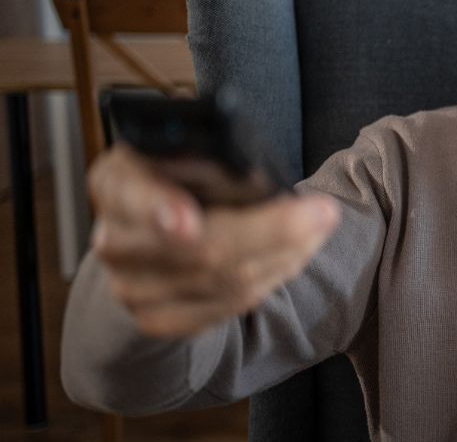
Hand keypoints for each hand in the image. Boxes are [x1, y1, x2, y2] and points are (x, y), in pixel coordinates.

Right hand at [86, 145, 339, 337]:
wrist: (149, 236)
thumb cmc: (182, 178)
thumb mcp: (191, 152)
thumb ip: (216, 162)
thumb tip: (262, 184)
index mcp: (116, 182)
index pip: (131, 195)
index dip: (158, 208)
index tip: (188, 222)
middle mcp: (113, 239)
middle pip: (200, 247)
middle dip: (274, 230)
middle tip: (324, 211)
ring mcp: (131, 288)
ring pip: (225, 280)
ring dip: (287, 252)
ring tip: (321, 225)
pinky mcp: (158, 321)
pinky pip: (230, 305)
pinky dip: (274, 275)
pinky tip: (298, 252)